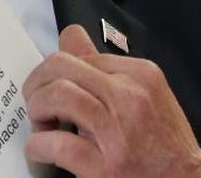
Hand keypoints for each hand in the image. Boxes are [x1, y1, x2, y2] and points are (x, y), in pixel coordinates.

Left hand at [22, 25, 200, 177]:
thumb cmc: (165, 143)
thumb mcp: (144, 94)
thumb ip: (105, 67)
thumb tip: (71, 36)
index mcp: (140, 74)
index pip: (81, 55)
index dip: (56, 71)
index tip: (51, 87)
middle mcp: (129, 96)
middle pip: (62, 67)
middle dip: (38, 83)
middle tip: (35, 102)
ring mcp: (117, 131)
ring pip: (58, 96)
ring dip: (36, 109)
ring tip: (40, 124)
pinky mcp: (105, 165)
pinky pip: (57, 143)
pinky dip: (37, 145)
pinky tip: (40, 150)